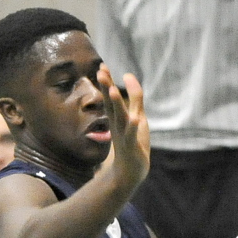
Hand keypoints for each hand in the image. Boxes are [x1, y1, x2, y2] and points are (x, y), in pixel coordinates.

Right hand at [97, 65, 149, 189]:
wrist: (129, 171)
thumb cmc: (132, 141)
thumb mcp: (136, 117)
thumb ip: (135, 98)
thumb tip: (129, 75)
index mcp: (117, 117)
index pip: (110, 96)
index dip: (107, 82)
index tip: (102, 66)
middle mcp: (118, 124)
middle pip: (111, 104)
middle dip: (107, 88)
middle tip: (101, 71)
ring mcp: (123, 135)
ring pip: (120, 118)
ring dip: (116, 104)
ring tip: (114, 90)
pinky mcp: (131, 146)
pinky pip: (131, 136)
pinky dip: (132, 127)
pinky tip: (135, 119)